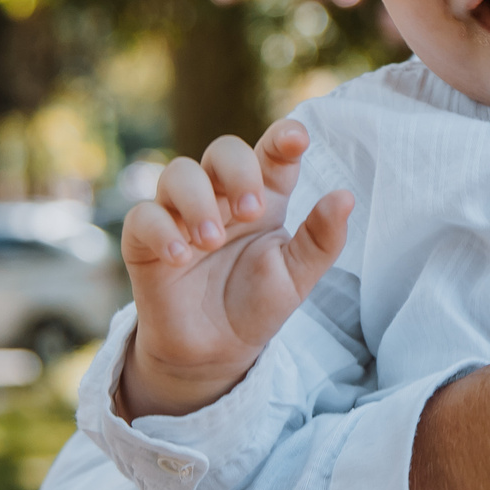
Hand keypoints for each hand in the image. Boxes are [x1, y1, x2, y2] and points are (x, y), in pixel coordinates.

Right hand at [117, 121, 352, 419]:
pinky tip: (182, 256)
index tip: (297, 139)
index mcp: (263, 196)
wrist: (215, 351)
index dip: (283, 138)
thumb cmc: (258, 303)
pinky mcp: (146, 240)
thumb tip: (346, 196)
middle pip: (222, 150)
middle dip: (238, 171)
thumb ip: (322, 239)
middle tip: (252, 212)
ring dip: (197, 200)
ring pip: (178, 173)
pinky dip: (162, 230)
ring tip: (210, 240)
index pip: (272, 153)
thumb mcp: (298, 276)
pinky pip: (143, 216)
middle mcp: (221, 196)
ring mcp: (180, 213)